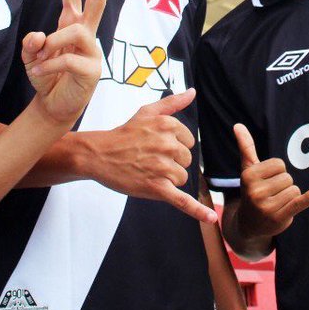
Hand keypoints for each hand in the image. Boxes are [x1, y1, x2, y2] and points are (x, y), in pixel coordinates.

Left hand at [23, 0, 113, 125]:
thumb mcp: (30, 57)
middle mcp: (84, 34)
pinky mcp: (92, 69)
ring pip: (75, 30)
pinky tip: (39, 75)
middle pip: (96, 0)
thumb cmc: (46, 78)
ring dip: (53, 43)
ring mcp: (92, 50)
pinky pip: (66, 58)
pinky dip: (47, 66)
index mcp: (70, 24)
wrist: (52, 106)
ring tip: (40, 60)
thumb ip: (31, 43)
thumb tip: (40, 35)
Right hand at [85, 88, 216, 223]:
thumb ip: (172, 102)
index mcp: (168, 125)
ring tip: (147, 171)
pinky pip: (183, 200)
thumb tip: (193, 92)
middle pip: (186, 161)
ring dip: (168, 179)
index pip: (188, 142)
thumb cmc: (123, 134)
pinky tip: (210, 218)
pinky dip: (197, 210)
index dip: (174, 147)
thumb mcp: (147, 112)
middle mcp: (168, 144)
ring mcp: (163, 167)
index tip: (155, 147)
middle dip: (171, 163)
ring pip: (182, 178)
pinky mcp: (157, 188)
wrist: (98, 154)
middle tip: (148, 160)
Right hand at [236, 123, 308, 238]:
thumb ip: (245, 147)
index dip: (277, 172)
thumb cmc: (251, 191)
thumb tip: (238, 125)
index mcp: (248, 177)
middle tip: (271, 194)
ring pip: (295, 189)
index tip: (267, 181)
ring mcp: (268, 207)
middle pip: (288, 177)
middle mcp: (256, 192)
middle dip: (283, 185)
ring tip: (276, 203)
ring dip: (289, 196)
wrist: (249, 224)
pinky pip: (299, 202)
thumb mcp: (247, 170)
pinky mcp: (280, 217)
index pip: (279, 164)